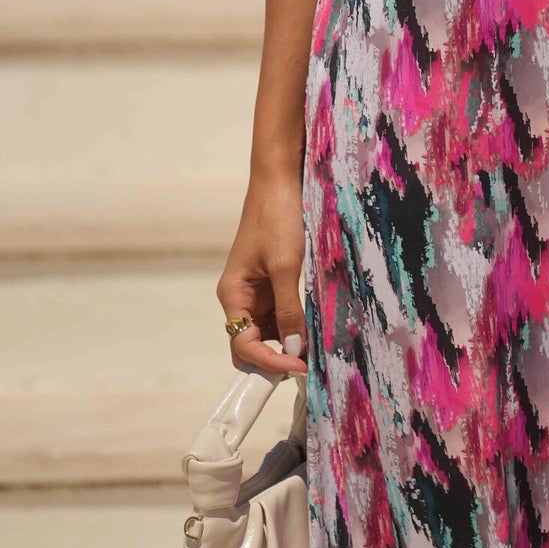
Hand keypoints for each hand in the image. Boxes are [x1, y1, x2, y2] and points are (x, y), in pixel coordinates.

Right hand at [216, 166, 308, 375]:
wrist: (280, 180)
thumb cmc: (277, 218)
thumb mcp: (285, 266)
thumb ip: (288, 310)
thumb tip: (294, 349)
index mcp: (232, 294)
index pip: (243, 345)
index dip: (270, 360)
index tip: (300, 367)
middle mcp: (239, 297)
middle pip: (250, 344)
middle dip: (275, 357)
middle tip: (308, 367)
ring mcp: (255, 290)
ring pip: (267, 331)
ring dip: (287, 342)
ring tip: (316, 350)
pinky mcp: (271, 281)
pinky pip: (278, 313)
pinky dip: (293, 324)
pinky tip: (313, 327)